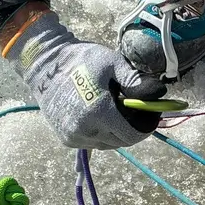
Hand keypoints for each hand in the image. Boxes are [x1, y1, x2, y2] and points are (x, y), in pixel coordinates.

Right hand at [2, 6, 166, 149]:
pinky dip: (101, 132)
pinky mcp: (67, 139)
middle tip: (132, 109)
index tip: (149, 114)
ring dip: (116, 131)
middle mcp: (86, 131)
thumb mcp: (113, 63)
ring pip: (108, 143)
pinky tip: (97, 114)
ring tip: (112, 109)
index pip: (133, 135)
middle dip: (132, 127)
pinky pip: (94, 142)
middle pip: (122, 141)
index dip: (145, 126)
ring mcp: (75, 137)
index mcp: (100, 113)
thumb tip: (159, 94)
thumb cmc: (81, 61)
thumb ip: (136, 81)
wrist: (45, 65)